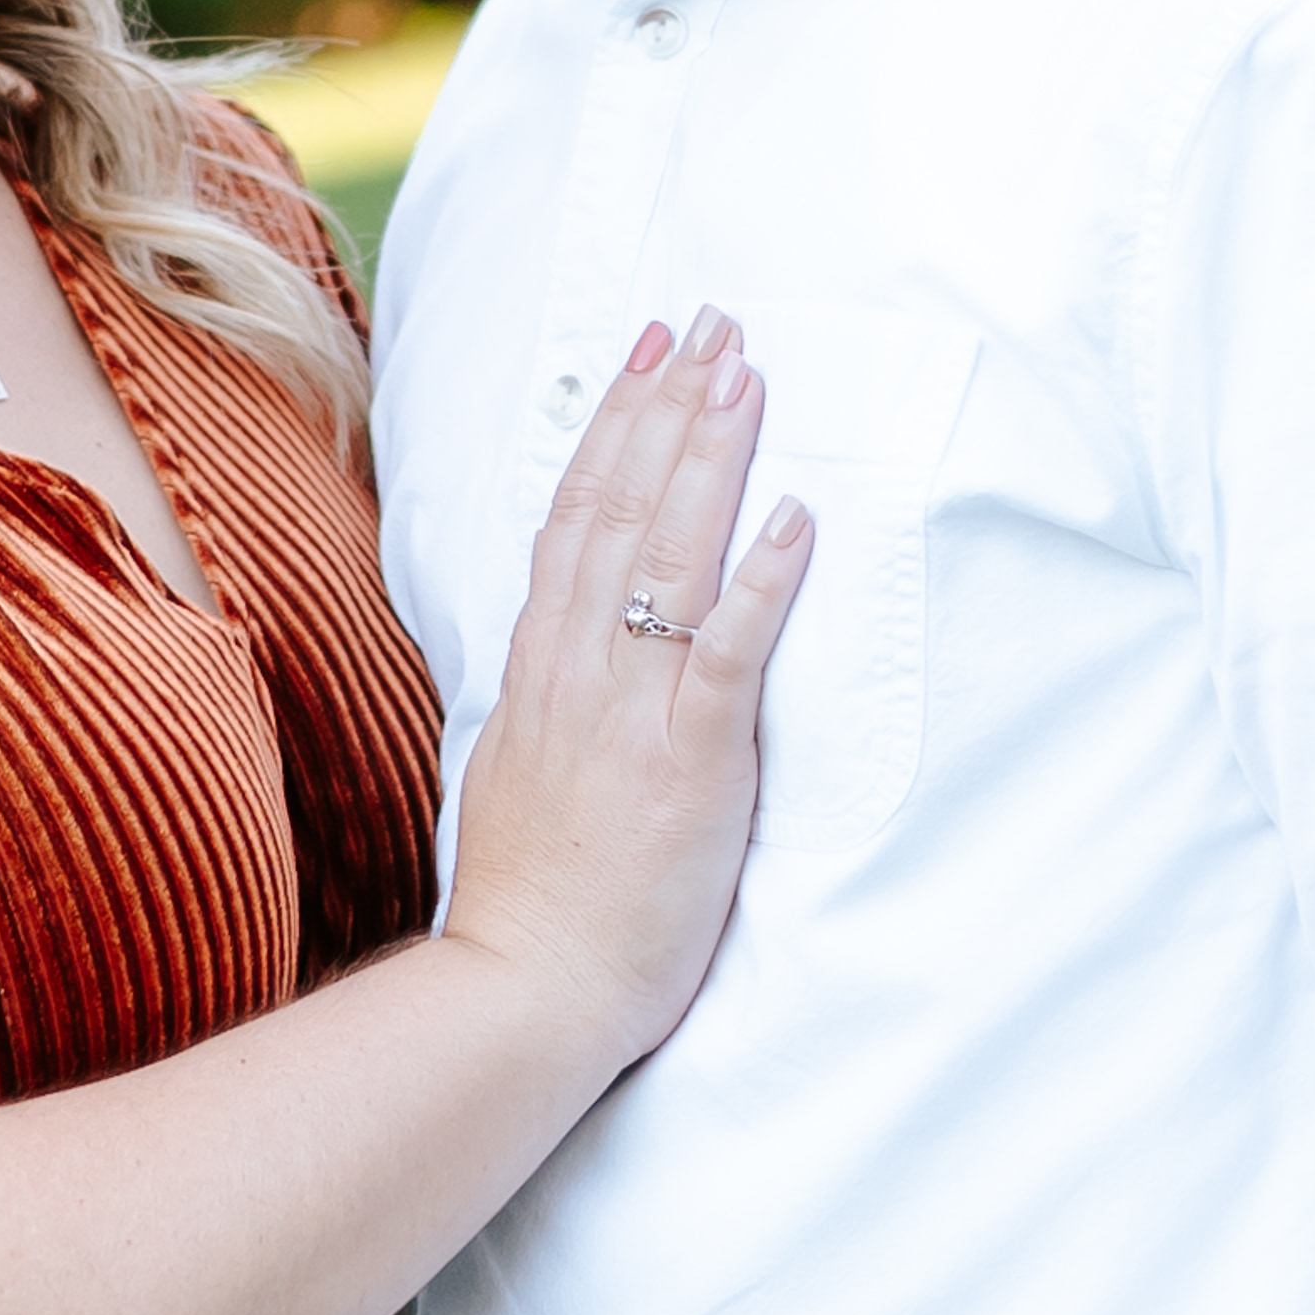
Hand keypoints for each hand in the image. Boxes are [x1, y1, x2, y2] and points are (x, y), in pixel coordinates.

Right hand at [435, 310, 812, 1067]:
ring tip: (748, 377)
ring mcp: (632, 711)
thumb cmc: (536, 900)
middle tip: (712, 326)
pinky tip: (796, 518)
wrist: (528, 988)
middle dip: (670, 408)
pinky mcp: (691, 762)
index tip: (649, 358)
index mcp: (543, 668)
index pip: (576, 517)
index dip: (615, 427)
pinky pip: (727, 654)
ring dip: (712, 458)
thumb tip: (564, 648)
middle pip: (622, 508)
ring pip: (669, 555)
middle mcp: (580, 670)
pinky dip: (762, 581)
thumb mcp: (519, 770)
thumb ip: (550, 699)